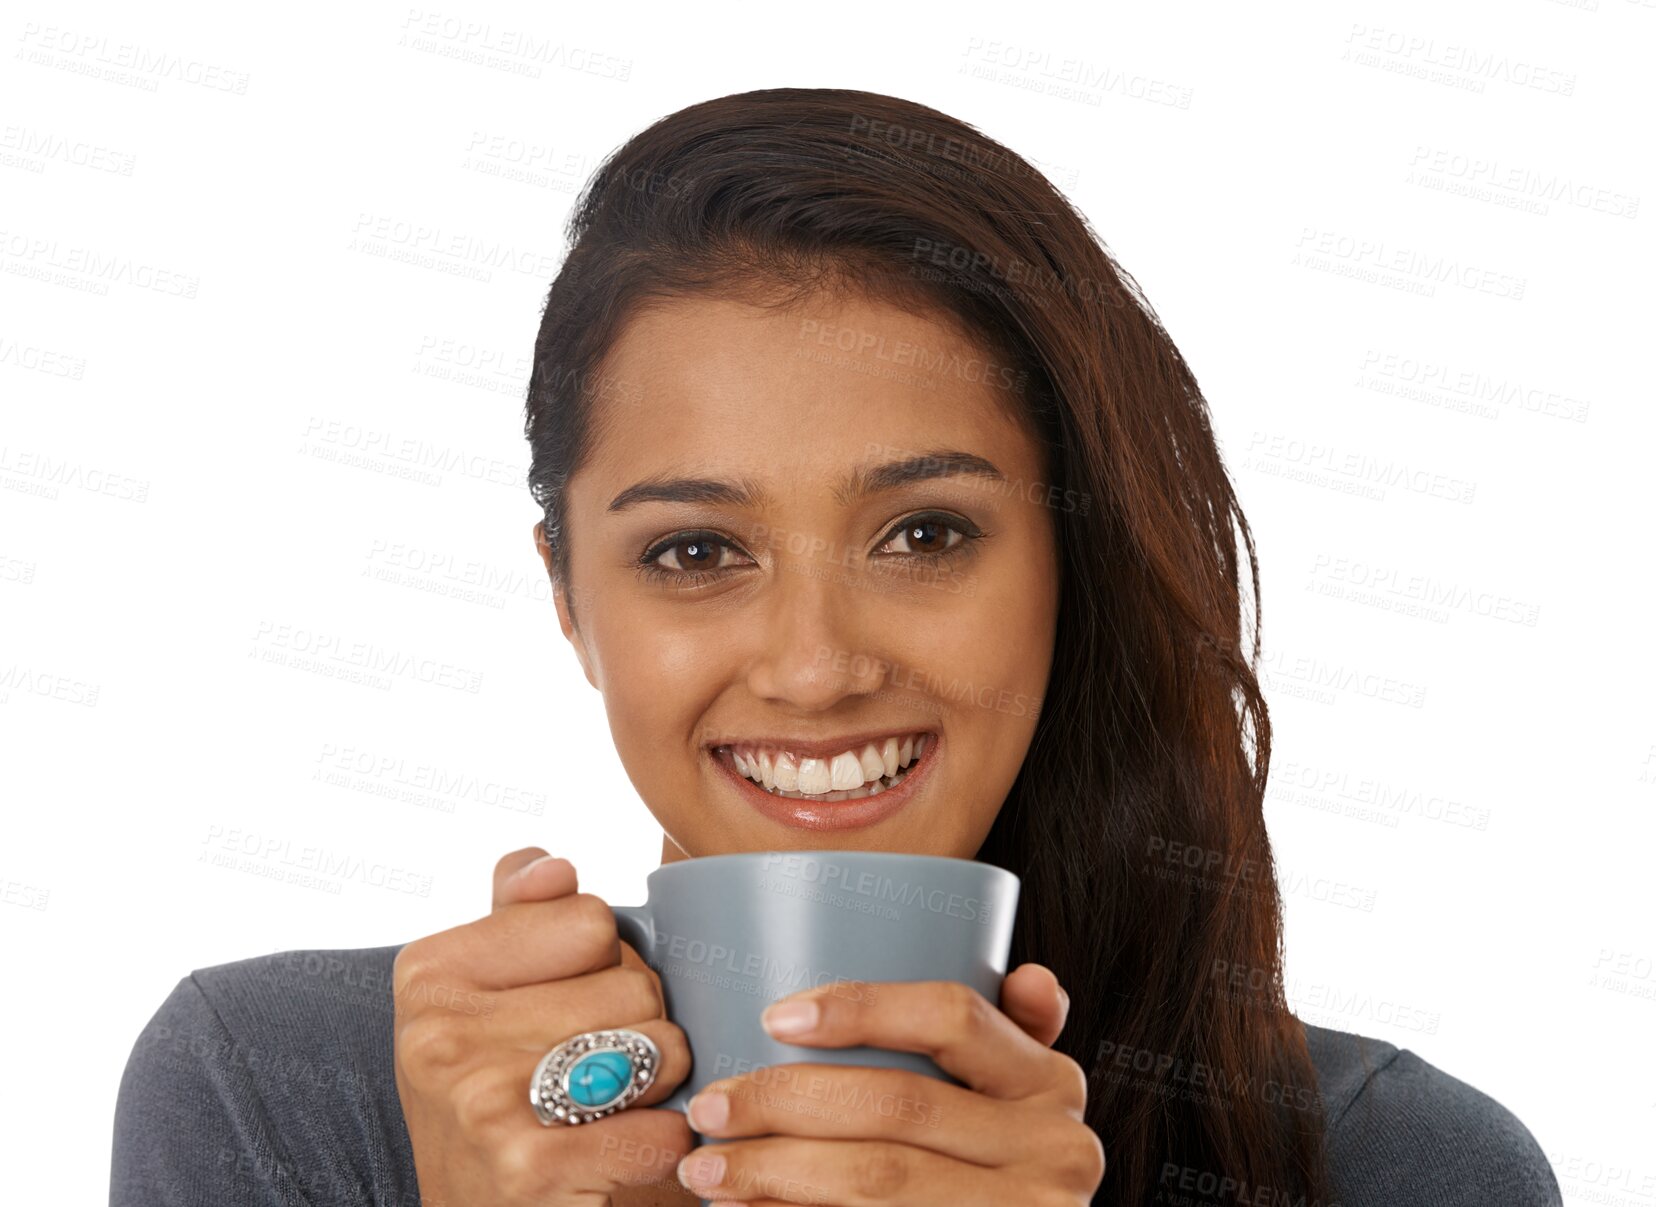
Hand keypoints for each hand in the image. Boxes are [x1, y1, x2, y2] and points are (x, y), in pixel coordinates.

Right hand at [392, 848, 696, 1203]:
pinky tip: (620, 1156)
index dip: (604, 966)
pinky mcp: (528, 1167)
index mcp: (430, 971)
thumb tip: (557, 868)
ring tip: (609, 1109)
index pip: (590, 918)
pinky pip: (662, 1127)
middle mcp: (439, 1031)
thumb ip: (518, 914)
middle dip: (639, 1025)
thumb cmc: (495, 1101)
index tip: (564, 1012)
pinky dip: (663, 1145)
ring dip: (659, 1083)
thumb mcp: (483, 998)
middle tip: (596, 1072)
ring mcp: (481, 1099)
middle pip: (633, 981)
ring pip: (659, 1044)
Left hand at [672, 970, 1103, 1204]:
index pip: (954, 1016)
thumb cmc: (993, 1181)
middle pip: (898, 1103)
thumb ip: (1009, 1044)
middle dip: (785, 1102)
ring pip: (877, 1177)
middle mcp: (1056, 1150)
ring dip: (773, 1171)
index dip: (862, 1007)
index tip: (773, 1017)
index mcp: (1053, 1084)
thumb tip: (1031, 978)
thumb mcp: (1017, 1109)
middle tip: (709, 1107)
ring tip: (706, 1167)